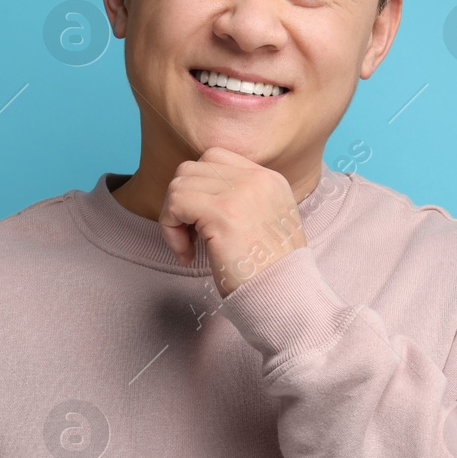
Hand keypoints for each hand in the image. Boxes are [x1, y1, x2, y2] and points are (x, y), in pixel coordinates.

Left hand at [159, 146, 307, 295]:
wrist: (286, 299)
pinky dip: (170, 231)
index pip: (214, 158)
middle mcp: (257, 178)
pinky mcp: (223, 212)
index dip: (197, 189)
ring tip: (188, 248)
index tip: (202, 225)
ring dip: (173, 218)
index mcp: (269, 179)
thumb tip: (196, 196)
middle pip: (191, 169)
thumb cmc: (269, 275)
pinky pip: (175, 205)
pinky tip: (187, 256)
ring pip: (179, 185)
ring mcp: (241, 192)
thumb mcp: (264, 225)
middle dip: (181, 203)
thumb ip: (240, 202)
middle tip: (190, 239)